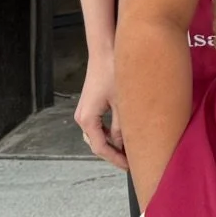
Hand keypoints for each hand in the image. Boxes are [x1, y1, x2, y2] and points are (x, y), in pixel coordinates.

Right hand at [75, 51, 128, 169]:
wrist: (104, 50)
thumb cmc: (113, 72)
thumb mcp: (121, 102)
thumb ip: (121, 126)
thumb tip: (125, 144)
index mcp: (87, 119)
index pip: (101, 148)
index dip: (116, 159)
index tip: (131, 166)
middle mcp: (82, 117)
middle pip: (97, 144)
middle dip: (114, 153)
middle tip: (133, 160)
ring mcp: (85, 111)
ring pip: (97, 135)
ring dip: (112, 143)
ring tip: (130, 149)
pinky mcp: (90, 105)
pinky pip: (99, 126)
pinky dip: (109, 132)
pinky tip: (124, 133)